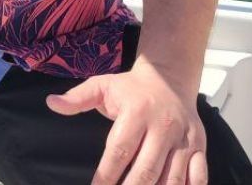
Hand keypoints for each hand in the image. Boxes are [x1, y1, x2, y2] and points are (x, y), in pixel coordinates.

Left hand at [46, 61, 206, 183]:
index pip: (119, 150)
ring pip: (173, 179)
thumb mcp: (103, 85)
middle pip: (146, 170)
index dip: (106, 175)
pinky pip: (199, 177)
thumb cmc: (131, 88)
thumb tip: (51, 103)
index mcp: (137, 111)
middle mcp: (162, 126)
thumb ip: (78, 98)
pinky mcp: (200, 147)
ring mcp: (184, 139)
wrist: (169, 77)